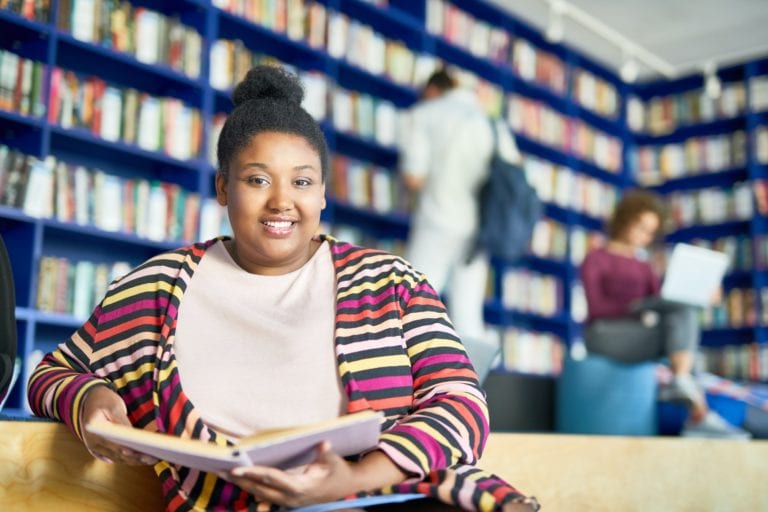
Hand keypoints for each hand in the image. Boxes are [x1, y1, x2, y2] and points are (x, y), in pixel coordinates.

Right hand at [80, 385, 158, 465]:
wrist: (90, 400)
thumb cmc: (104, 401)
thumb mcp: (114, 407)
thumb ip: (122, 421)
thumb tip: (133, 436)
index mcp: (94, 431)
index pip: (114, 444)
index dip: (129, 450)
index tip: (143, 452)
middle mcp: (94, 443)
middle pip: (118, 454)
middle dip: (138, 457)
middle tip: (155, 457)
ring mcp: (97, 449)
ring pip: (119, 458)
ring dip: (136, 461)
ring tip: (154, 459)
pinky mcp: (103, 450)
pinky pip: (118, 457)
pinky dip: (131, 459)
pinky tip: (144, 459)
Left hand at [225, 442, 355, 507]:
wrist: (344, 487)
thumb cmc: (338, 471)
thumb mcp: (334, 461)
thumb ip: (326, 454)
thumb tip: (323, 444)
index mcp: (300, 487)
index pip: (272, 479)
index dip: (254, 473)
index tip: (237, 468)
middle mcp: (290, 498)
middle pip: (259, 489)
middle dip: (239, 479)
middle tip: (218, 468)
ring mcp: (286, 501)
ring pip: (258, 493)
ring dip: (240, 483)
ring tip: (222, 472)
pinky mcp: (284, 500)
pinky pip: (262, 494)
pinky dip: (248, 485)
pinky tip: (237, 478)